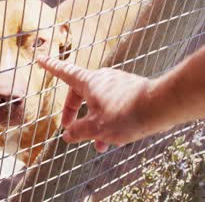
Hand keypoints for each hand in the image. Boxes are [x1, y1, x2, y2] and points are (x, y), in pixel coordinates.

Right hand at [37, 56, 163, 152]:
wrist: (163, 106)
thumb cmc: (127, 115)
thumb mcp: (97, 128)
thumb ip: (79, 131)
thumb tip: (67, 135)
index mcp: (89, 82)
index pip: (63, 72)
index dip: (50, 66)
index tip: (40, 59)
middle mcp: (102, 79)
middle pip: (80, 94)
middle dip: (75, 114)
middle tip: (70, 130)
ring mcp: (118, 83)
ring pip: (98, 103)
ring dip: (95, 122)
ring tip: (100, 145)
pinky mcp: (131, 90)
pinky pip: (114, 104)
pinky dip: (110, 119)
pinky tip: (117, 137)